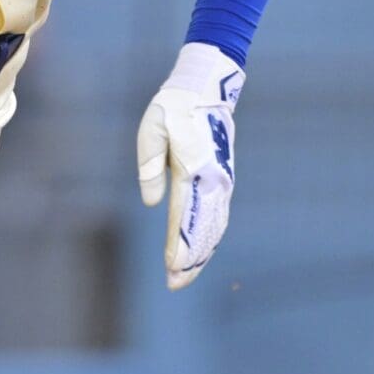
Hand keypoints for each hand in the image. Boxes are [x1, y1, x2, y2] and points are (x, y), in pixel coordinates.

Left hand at [136, 43, 242, 290]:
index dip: (178, 246)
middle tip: (175, 285)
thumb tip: (152, 203)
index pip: (185, 216)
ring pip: (215, 226)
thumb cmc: (173, 109)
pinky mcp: (223, 179)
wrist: (206, 88)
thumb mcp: (152, 130)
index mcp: (195, 169)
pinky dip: (211, 237)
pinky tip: (202, 252)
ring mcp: (222, 181)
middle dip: (190, 260)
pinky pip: (219, 215)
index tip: (171, 269)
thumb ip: (150, 166)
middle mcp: (214, 180)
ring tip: (185, 277)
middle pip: (204, 229)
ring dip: (201, 253)